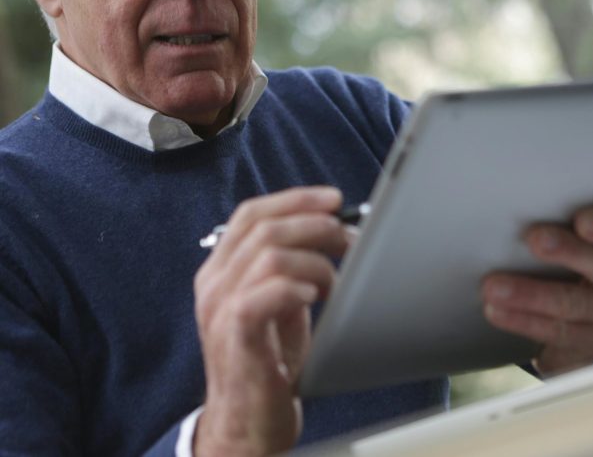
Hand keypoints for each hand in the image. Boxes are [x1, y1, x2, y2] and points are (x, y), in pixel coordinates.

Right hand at [192, 186, 351, 456]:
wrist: (246, 423)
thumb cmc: (268, 359)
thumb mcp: (278, 301)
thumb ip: (289, 265)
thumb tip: (331, 230)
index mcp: (221, 268)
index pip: (252, 213)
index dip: (295, 199)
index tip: (333, 199)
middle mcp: (214, 282)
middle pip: (265, 227)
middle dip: (316, 225)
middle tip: (347, 239)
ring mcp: (220, 308)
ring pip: (269, 254)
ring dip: (315, 261)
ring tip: (332, 283)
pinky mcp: (235, 336)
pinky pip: (263, 294)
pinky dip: (296, 287)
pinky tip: (314, 297)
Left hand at [481, 206, 592, 375]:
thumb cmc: (580, 258)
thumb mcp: (581, 237)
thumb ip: (563, 220)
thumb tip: (515, 207)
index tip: (583, 222)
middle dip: (570, 252)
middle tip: (534, 239)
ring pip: (576, 306)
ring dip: (531, 295)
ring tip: (494, 287)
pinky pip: (559, 337)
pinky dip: (524, 322)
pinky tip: (497, 312)